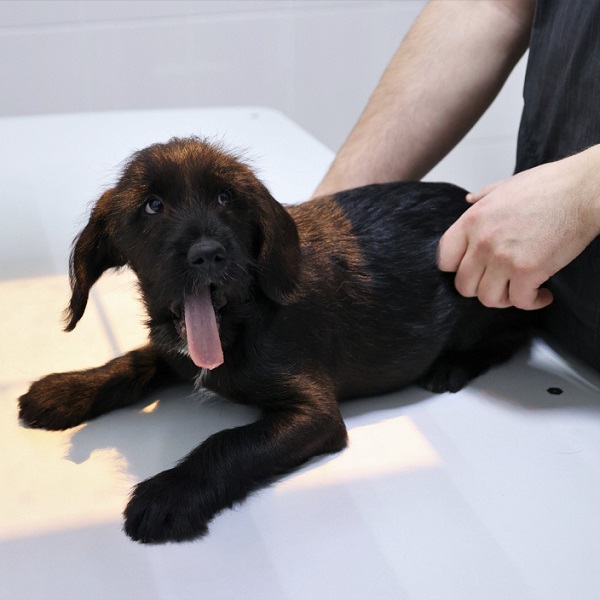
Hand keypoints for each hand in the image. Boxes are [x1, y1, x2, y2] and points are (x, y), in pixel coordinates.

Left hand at [437, 147, 599, 309]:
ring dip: (505, 299)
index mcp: (472, 221)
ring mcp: (503, 258)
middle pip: (464, 286)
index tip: (471, 271)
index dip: (456, 270)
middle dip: (481, 288)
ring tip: (518, 291)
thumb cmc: (549, 186)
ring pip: (488, 299)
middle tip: (498, 284)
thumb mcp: (505, 186)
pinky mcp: (528, 271)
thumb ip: (483, 197)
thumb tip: (469, 200)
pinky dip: (532, 302)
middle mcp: (481, 242)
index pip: (445, 259)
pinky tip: (542, 295)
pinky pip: (520, 302)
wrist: (583, 191)